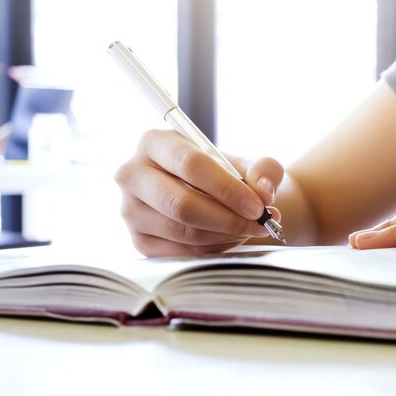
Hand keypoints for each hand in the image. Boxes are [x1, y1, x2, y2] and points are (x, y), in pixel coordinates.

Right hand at [115, 129, 283, 255]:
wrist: (216, 196)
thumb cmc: (229, 174)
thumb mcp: (251, 163)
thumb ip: (265, 170)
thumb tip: (263, 192)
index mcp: (154, 142)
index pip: (190, 165)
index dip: (227, 188)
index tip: (258, 206)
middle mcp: (133, 175)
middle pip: (181, 204)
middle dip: (228, 218)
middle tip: (259, 223)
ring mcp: (130, 211)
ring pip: (184, 232)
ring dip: (226, 235)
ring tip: (250, 228)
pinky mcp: (140, 242)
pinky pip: (183, 252)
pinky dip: (215, 249)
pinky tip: (231, 238)